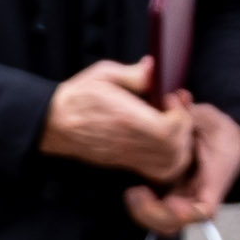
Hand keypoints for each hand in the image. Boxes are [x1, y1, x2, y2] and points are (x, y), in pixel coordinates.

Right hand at [39, 54, 190, 181]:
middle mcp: (129, 142)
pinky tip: (166, 139)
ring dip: (181, 145)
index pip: (168, 130)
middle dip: (185, 129)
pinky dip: (171, 159)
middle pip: (175, 150)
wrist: (54, 123)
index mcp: (126, 118)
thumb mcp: (104, 74)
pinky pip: (158, 171)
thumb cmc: (79, 96)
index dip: (180, 114)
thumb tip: (155, 67)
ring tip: (174, 124)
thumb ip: (134, 73)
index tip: (171, 97)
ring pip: (170, 165)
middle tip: (176, 110)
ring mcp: (127, 157)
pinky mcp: (125, 164)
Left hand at [126, 98, 239, 236]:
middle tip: (136, 193)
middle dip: (153, 214)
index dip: (187, 213)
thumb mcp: (209, 118)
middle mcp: (197, 197)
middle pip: (175, 223)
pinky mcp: (171, 198)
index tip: (171, 201)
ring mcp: (183, 200)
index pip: (204, 210)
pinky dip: (143, 208)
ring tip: (133, 193)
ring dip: (144, 213)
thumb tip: (178, 97)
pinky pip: (156, 213)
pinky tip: (135, 191)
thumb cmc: (220, 132)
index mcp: (214, 181)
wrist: (228, 142)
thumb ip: (191, 112)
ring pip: (162, 223)